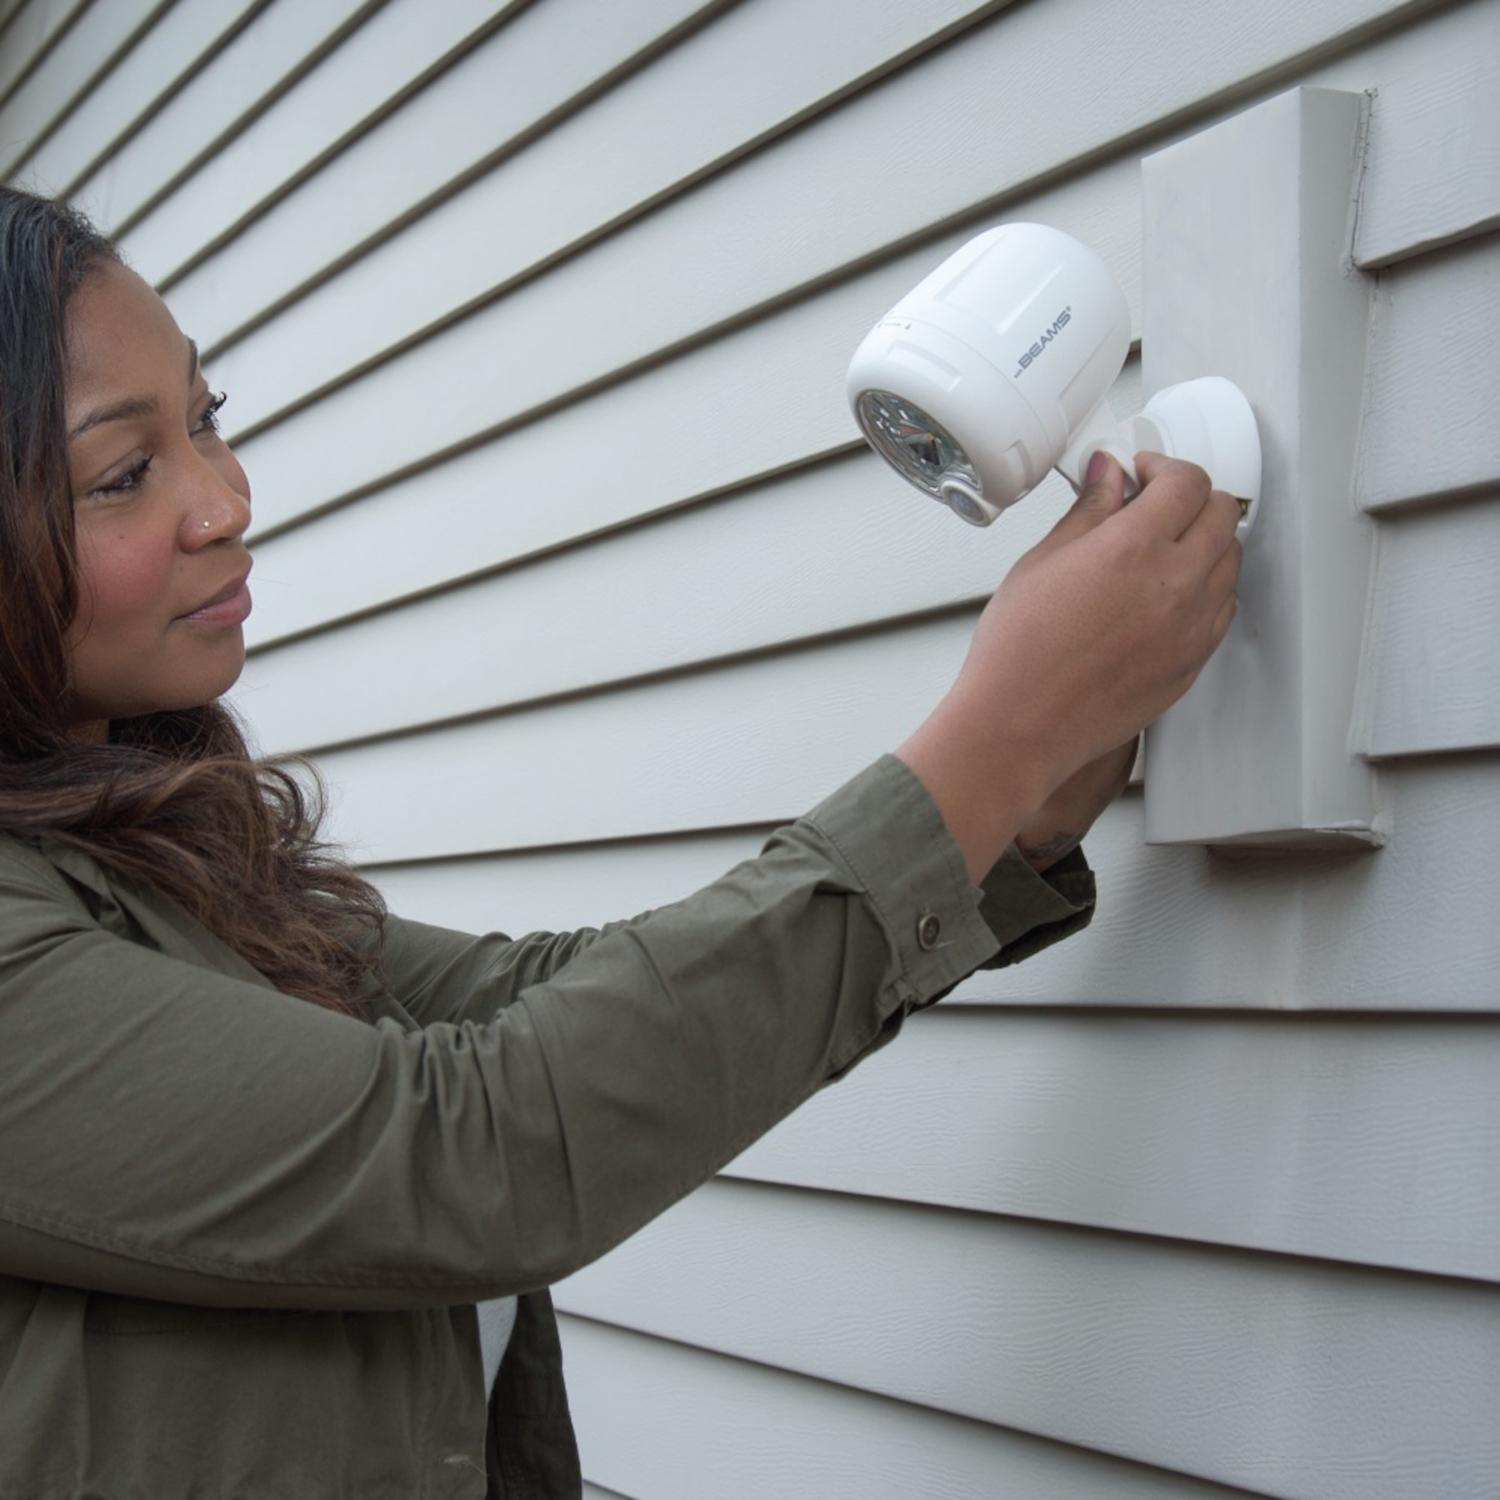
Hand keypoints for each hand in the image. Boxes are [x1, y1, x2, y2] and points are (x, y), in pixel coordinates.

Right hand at [896, 451, 1240, 883]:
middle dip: (1192, 498)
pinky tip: (1165, 595)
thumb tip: (1107, 474)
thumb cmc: (1019, 651)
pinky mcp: (1192, 662)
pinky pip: (1221, 609)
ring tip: (1161, 551)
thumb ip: (1089, 510)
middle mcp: (1177, 584)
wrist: (1020, 724)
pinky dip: (1205, 589)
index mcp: (1135, 547)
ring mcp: (1192, 627)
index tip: (1142, 474)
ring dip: (1205, 543)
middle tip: (1156, 505)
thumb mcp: (1043, 562)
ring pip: (1230, 562)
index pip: (1187, 482)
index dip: (1165, 468)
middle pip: (1222, 515)